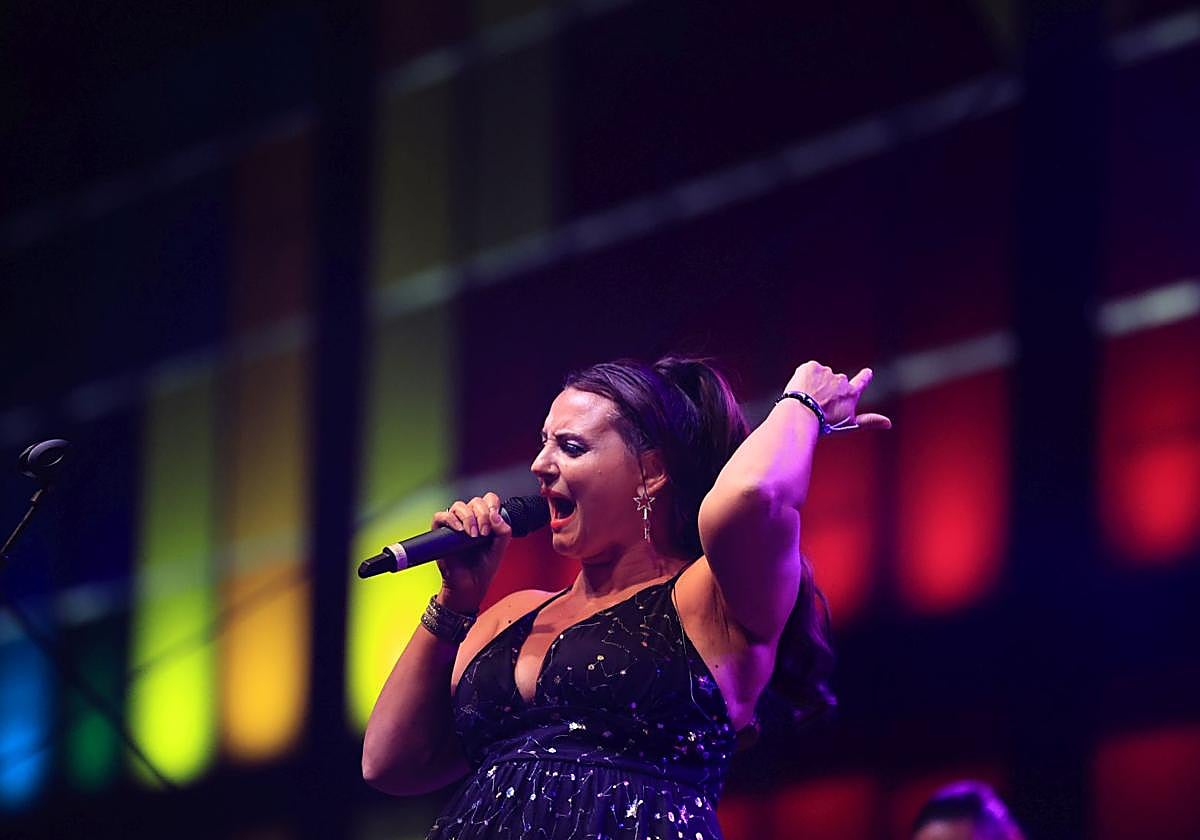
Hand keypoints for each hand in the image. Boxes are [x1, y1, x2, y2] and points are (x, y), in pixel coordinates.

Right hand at [430, 492, 511, 611]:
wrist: (470, 585)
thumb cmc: (483, 568)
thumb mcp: (500, 549)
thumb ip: (504, 532)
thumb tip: (496, 516)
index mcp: (486, 520)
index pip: (489, 499)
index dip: (492, 504)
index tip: (494, 519)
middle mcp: (470, 519)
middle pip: (475, 501)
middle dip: (482, 515)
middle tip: (484, 533)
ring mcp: (455, 524)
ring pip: (459, 506)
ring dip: (468, 517)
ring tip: (473, 535)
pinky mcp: (441, 532)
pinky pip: (441, 516)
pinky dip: (450, 520)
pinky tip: (459, 530)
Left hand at [784, 362, 891, 430]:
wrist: (803, 413)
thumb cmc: (826, 424)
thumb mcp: (849, 425)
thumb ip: (869, 421)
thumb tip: (889, 423)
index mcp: (850, 394)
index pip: (861, 382)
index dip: (864, 377)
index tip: (868, 372)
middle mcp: (841, 380)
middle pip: (834, 382)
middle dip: (827, 389)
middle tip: (817, 404)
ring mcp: (826, 372)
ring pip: (819, 376)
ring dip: (814, 384)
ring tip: (806, 400)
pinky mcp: (811, 366)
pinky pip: (807, 370)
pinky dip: (803, 378)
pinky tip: (800, 390)